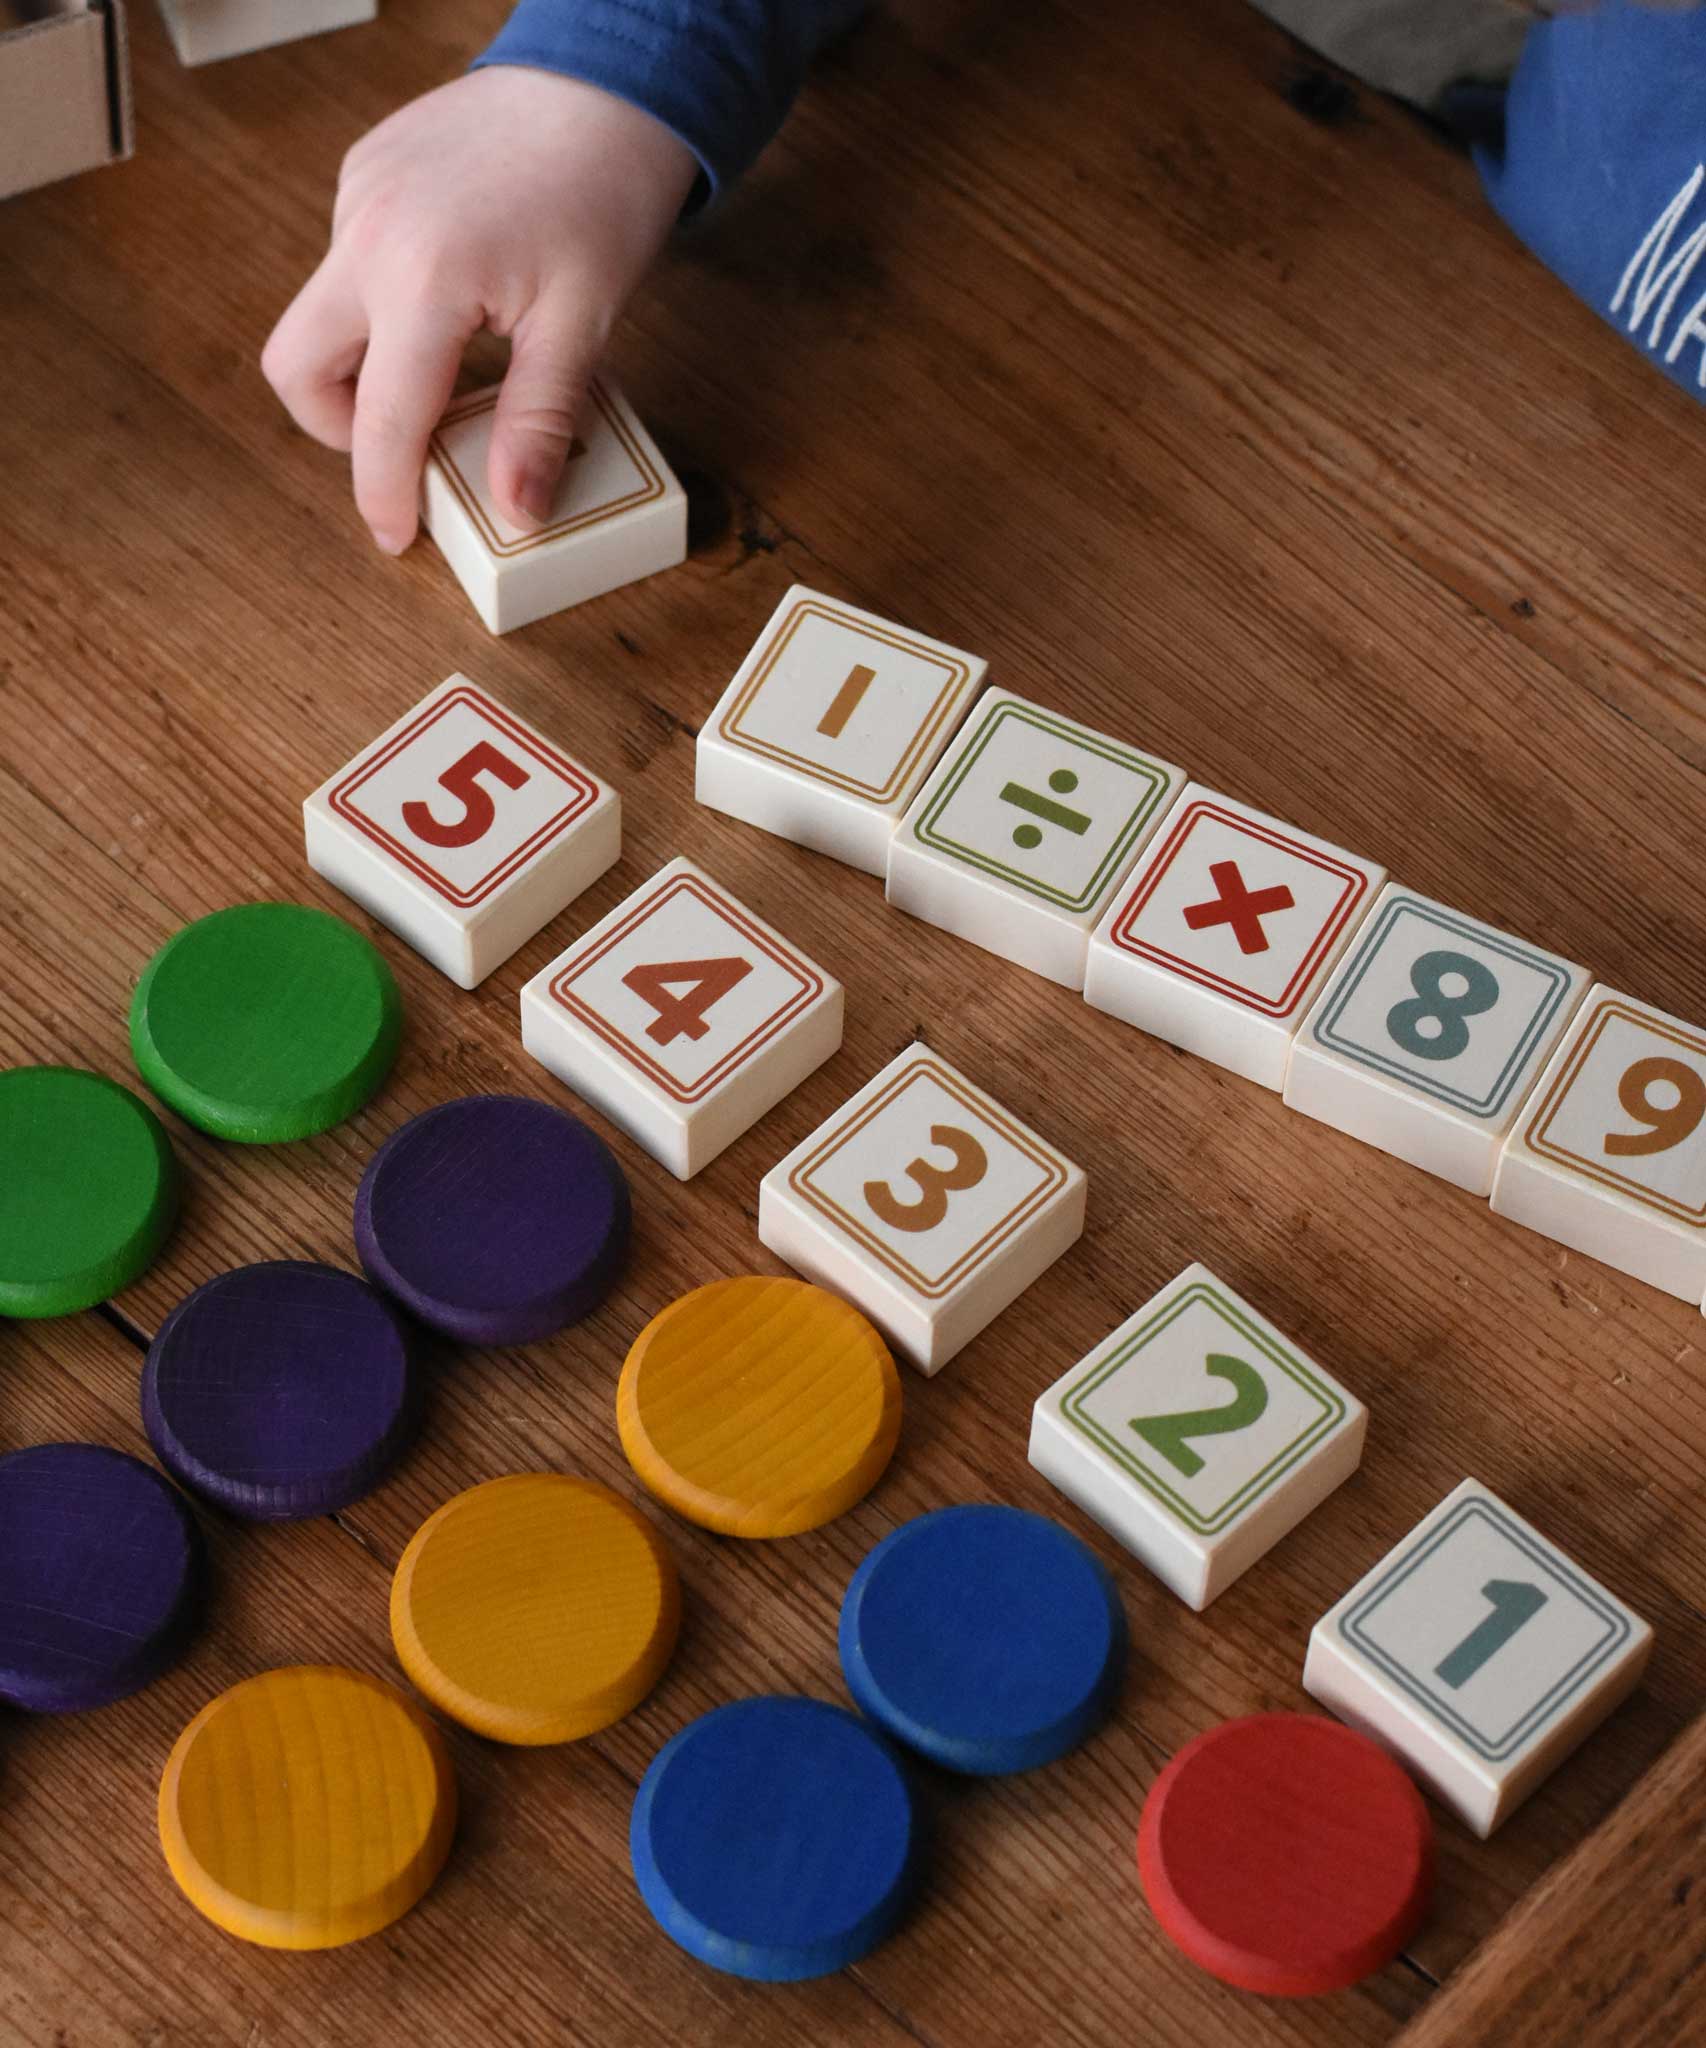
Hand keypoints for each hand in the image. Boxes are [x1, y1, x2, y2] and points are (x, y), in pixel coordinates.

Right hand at [263, 69, 697, 553]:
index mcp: (420, 279)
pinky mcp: (363, 174)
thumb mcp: (581, 324)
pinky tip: (458, 299)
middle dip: (341, 429)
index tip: (398, 537)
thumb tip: (517, 510)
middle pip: (296, 366)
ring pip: (320, 315)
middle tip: (409, 450)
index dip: (384, 493)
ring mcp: (356, 198)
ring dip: (369, 366)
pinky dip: (388, 306)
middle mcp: (366, 235)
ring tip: (452, 375)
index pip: (380, 421)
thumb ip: (539, 423)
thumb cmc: (602, 190)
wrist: (602, 81)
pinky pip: (349, 263)